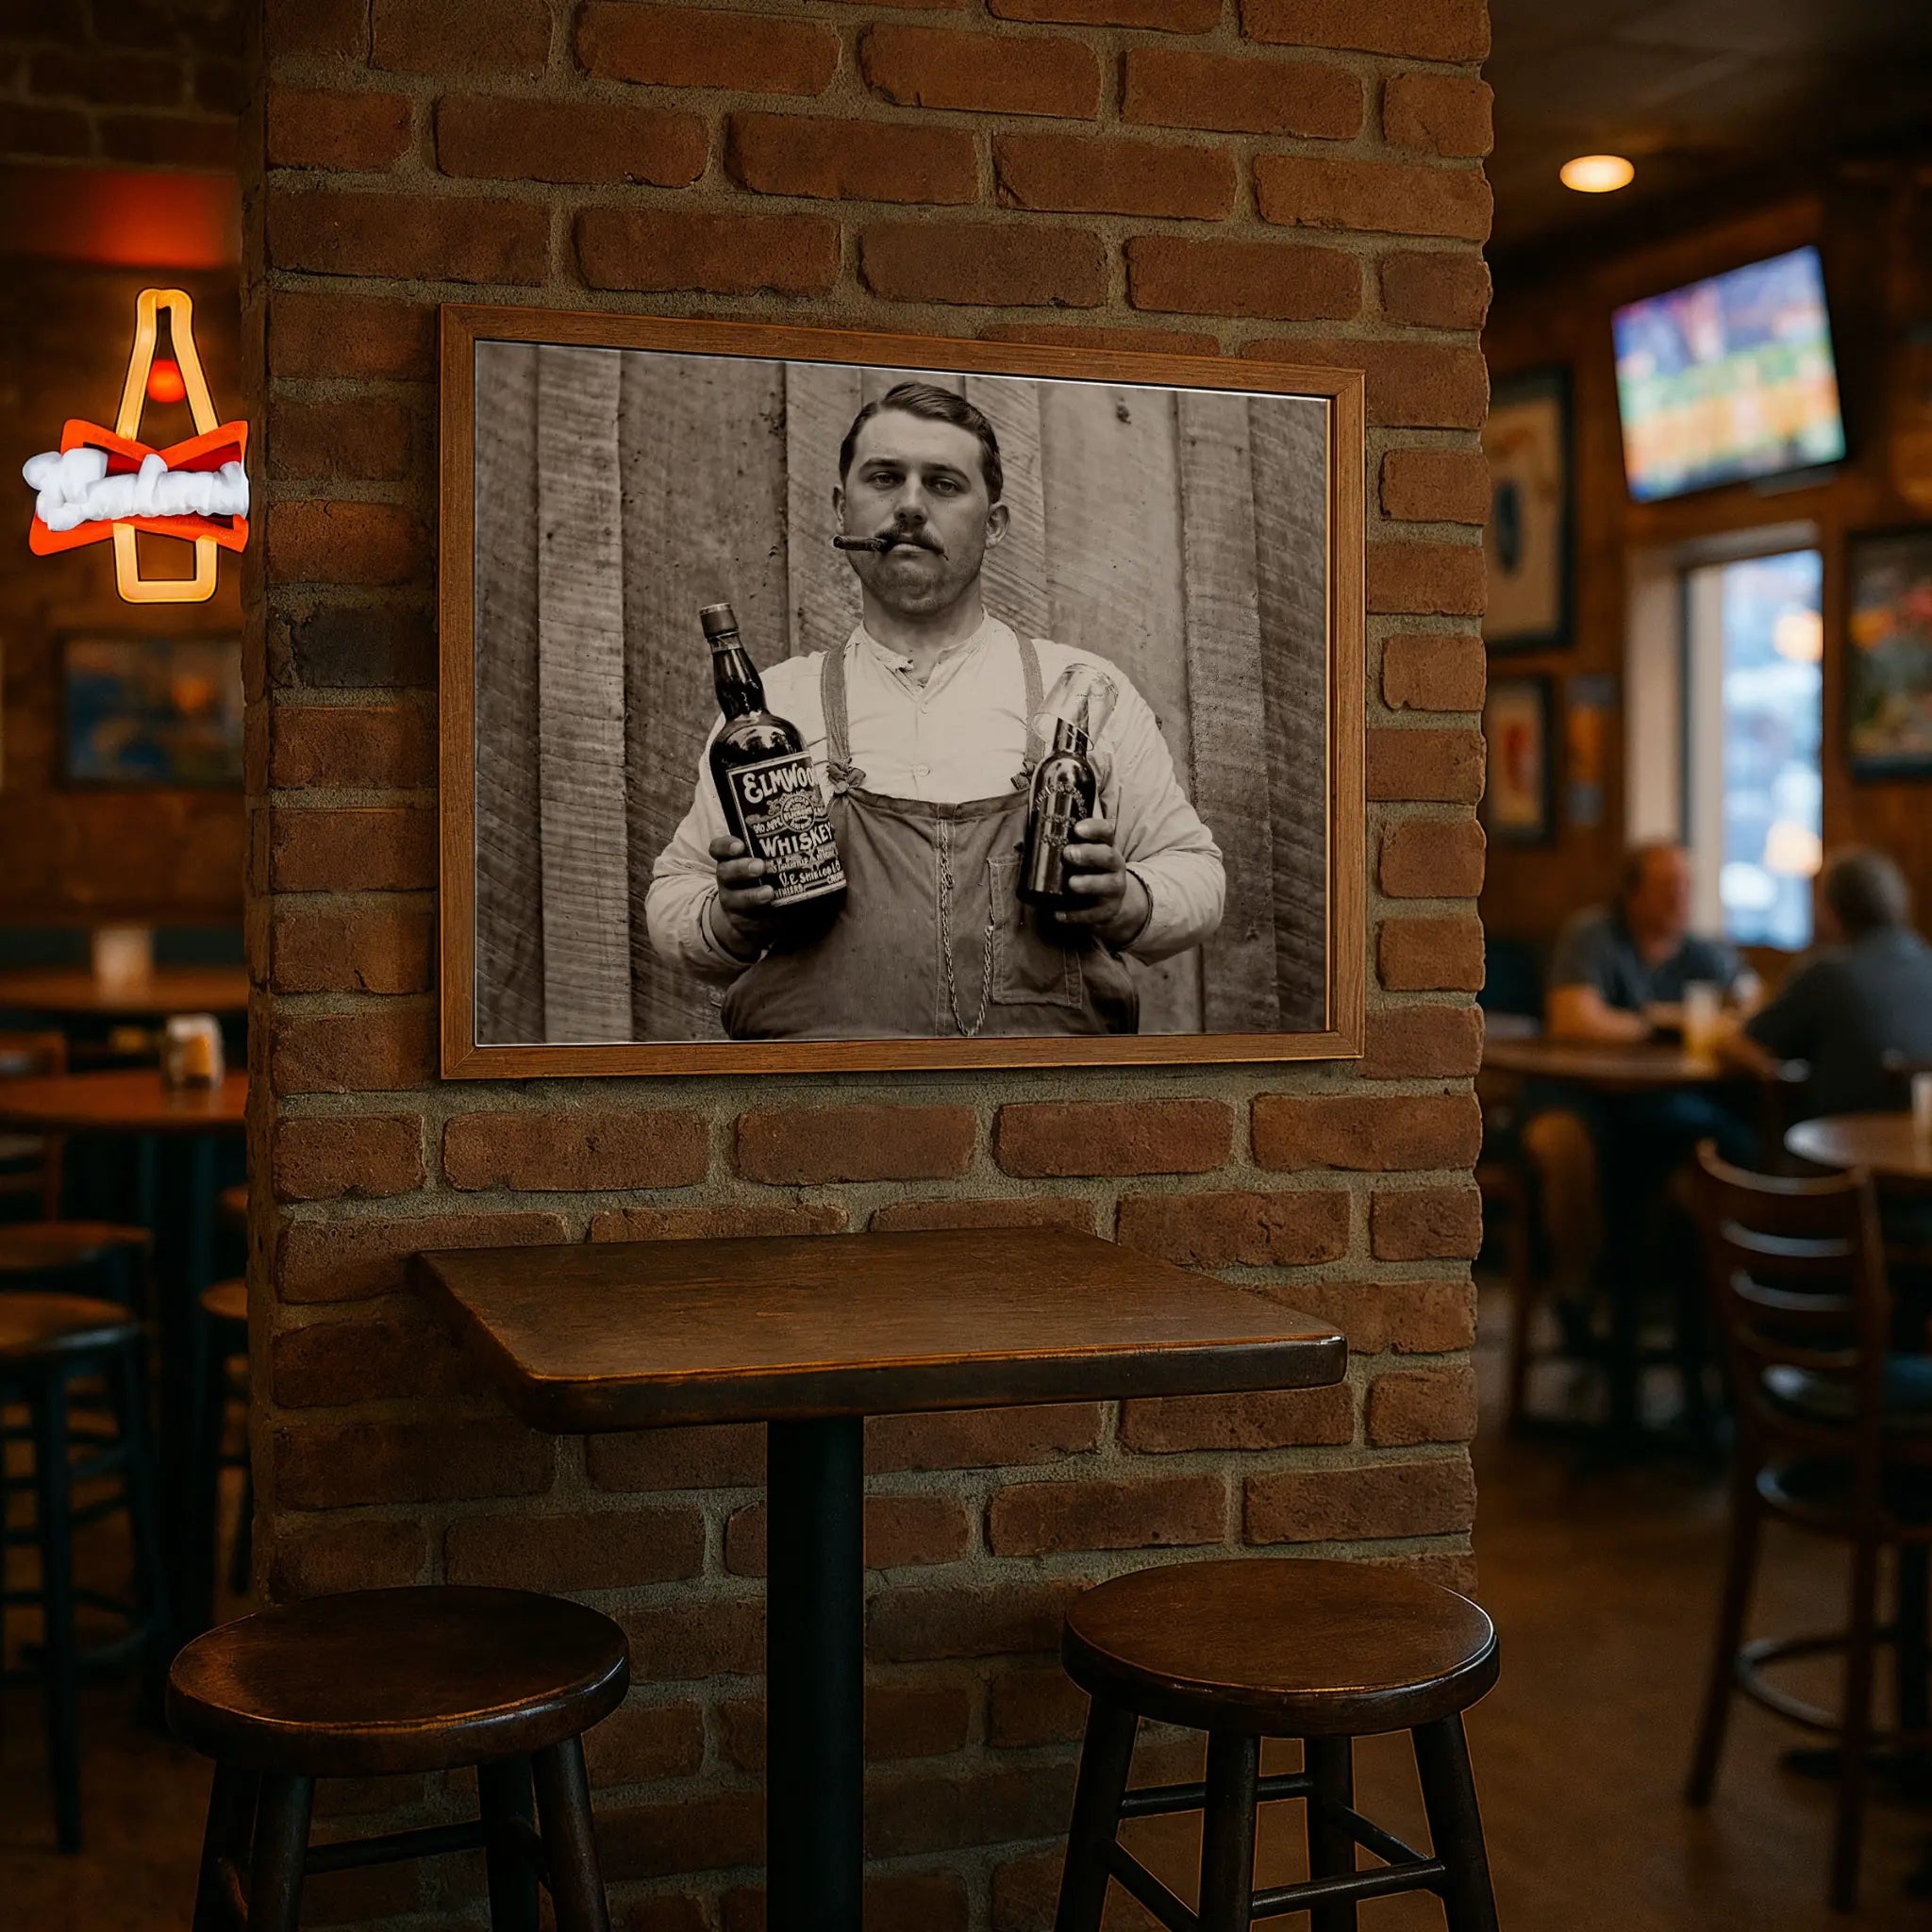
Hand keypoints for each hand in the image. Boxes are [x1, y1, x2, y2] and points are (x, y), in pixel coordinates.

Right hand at [706, 834, 781, 959]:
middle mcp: (727, 880)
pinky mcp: (743, 922)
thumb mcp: (767, 861)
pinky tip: (780, 916)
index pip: (719, 848)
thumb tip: (827, 829)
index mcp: (731, 859)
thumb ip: (785, 846)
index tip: (740, 845)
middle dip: (741, 868)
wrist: (750, 916)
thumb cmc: (765, 878)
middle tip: (760, 866)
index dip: (726, 846)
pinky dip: (767, 919)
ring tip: (769, 893)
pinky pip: (752, 921)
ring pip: (736, 899)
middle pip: (726, 872)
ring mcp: (733, 902)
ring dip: (753, 896)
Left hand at [1056, 816, 1149, 947]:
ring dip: (1088, 883)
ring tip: (1071, 883)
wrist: (1112, 900)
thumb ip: (1071, 843)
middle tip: (1068, 853)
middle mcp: (1115, 866)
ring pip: (1107, 885)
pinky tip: (1059, 914)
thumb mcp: (1088, 853)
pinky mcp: (1107, 911)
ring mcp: (1114, 889)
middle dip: (1088, 854)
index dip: (1093, 829)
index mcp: (1108, 846)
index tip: (1077, 829)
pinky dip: (1076, 915)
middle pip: (1108, 857)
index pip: (1106, 832)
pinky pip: (1093, 914)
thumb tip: (1035, 832)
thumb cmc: (1091, 870)